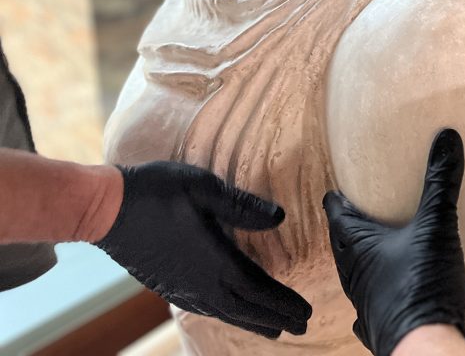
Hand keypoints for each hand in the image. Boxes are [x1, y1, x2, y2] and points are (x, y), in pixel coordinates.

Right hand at [95, 162, 310, 338]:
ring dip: (252, 320)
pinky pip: (204, 307)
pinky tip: (228, 312)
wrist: (105, 208)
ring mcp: (181, 287)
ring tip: (274, 329)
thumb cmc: (157, 191)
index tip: (305, 313)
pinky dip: (225, 314)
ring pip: (224, 312)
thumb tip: (280, 217)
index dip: (283, 303)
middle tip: (301, 327)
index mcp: (214, 260)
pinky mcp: (166, 284)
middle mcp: (199, 282)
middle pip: (245, 308)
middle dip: (275, 318)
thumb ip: (242, 205)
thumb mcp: (204, 188)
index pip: (257, 290)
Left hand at [323, 129, 464, 355]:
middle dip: (348, 229)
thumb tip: (446, 137)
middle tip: (359, 212)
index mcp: (358, 246)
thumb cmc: (419, 283)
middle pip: (343, 245)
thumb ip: (440, 182)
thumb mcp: (436, 225)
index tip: (336, 188)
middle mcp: (354, 275)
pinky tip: (382, 296)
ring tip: (376, 249)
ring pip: (355, 276)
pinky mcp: (381, 326)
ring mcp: (366, 304)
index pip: (337, 215)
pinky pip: (372, 306)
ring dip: (362, 261)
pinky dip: (376, 295)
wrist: (423, 345)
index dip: (336, 200)